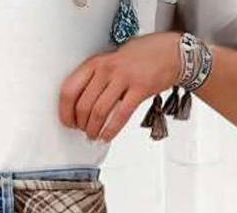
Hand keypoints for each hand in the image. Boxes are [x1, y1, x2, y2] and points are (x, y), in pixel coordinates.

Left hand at [59, 31, 181, 141]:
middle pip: (83, 105)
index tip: (67, 121)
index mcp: (97, 62)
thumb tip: (81, 101)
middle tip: (82, 131)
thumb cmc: (142, 56)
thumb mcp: (112, 59)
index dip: (65, 111)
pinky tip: (106, 137)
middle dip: (80, 124)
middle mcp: (107, 69)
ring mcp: (124, 79)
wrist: (171, 52)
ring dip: (93, 130)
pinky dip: (110, 131)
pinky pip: (120, 116)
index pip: (70, 89)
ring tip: (93, 136)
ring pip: (99, 113)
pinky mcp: (140, 90)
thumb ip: (96, 76)